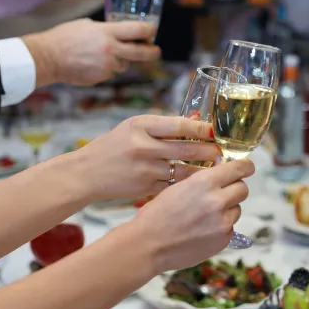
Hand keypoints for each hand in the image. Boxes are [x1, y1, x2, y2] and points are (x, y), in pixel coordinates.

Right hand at [22, 19, 159, 87]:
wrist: (48, 58)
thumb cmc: (64, 38)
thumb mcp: (86, 25)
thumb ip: (105, 28)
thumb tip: (118, 31)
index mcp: (107, 32)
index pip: (137, 30)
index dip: (149, 31)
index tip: (153, 31)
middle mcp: (111, 49)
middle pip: (141, 52)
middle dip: (152, 52)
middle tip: (156, 51)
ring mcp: (107, 65)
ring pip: (125, 64)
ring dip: (121, 60)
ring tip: (103, 55)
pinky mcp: (102, 77)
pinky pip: (112, 72)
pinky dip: (108, 68)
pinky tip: (93, 63)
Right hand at [71, 115, 219, 201]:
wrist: (86, 174)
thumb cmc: (113, 146)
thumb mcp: (133, 127)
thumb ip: (163, 125)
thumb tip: (197, 121)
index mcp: (141, 126)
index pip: (179, 125)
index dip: (201, 128)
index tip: (215, 131)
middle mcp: (143, 147)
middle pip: (186, 148)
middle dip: (209, 151)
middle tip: (222, 152)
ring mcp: (145, 169)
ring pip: (184, 170)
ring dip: (203, 170)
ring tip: (217, 169)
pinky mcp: (146, 188)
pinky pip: (174, 185)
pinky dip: (189, 184)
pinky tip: (199, 184)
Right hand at [128, 159, 254, 272]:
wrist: (147, 245)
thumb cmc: (157, 214)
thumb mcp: (178, 186)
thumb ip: (203, 180)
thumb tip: (222, 172)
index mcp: (205, 182)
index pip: (239, 168)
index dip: (245, 167)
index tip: (247, 167)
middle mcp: (218, 200)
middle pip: (243, 188)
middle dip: (235, 188)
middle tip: (222, 193)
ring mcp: (223, 222)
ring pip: (237, 209)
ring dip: (228, 209)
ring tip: (205, 216)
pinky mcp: (223, 240)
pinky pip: (230, 227)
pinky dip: (222, 227)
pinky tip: (203, 230)